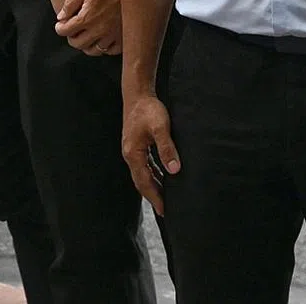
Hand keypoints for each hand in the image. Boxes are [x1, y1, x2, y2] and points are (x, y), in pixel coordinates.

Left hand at [54, 0, 122, 54]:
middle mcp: (98, 30)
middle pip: (78, 44)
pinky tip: (104, 40)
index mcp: (87, 18)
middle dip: (72, 37)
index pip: (65, 31)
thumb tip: (61, 16)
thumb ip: (70, 3)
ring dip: (87, 44)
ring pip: (94, 50)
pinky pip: (111, 50)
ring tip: (88, 36)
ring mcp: (112, 35)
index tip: (61, 26)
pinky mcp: (124, 36)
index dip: (60, 28)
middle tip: (73, 31)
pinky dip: (105, 48)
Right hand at [122, 94, 179, 215]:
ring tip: (165, 197)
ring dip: (153, 186)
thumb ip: (167, 148)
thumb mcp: (161, 127)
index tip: (164, 211)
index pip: (145, 182)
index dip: (155, 197)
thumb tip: (175, 170)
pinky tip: (163, 176)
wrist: (138, 94)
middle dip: (153, 196)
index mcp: (134, 155)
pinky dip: (153, 174)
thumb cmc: (149, 109)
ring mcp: (132, 151)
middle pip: (141, 182)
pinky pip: (145, 165)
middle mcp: (130, 156)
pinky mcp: (136, 145)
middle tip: (165, 210)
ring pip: (143, 174)